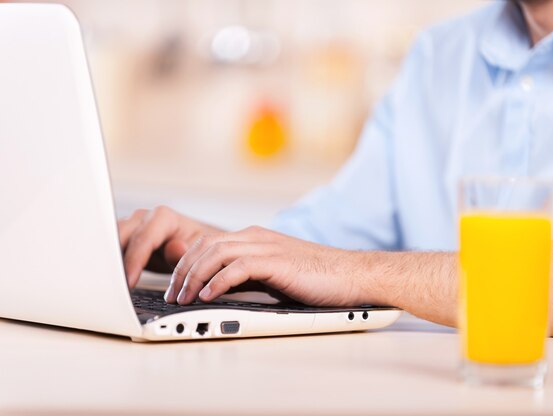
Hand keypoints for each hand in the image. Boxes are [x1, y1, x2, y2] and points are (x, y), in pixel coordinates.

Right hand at [118, 206, 222, 287]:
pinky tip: (110, 281)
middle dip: (115, 259)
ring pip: (112, 242)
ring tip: (108, 284)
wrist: (196, 248)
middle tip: (112, 285)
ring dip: (109, 262)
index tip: (130, 280)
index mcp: (163, 217)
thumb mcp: (198, 252)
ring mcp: (132, 227)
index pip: (144, 238)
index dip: (135, 260)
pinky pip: (113, 250)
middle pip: (121, 236)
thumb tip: (175, 248)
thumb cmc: (199, 248)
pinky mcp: (125, 240)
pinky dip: (110, 265)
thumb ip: (185, 253)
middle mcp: (144, 218)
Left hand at [165, 226, 384, 306]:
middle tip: (172, 295)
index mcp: (254, 238)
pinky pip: (238, 267)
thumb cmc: (316, 279)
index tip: (175, 286)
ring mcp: (266, 247)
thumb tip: (219, 290)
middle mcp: (256, 237)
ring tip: (182, 298)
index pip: (208, 243)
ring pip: (215, 253)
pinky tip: (207, 296)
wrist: (351, 274)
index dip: (186, 263)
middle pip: (205, 245)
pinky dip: (218, 281)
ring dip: (194, 276)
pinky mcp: (277, 261)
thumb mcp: (273, 275)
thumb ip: (248, 276)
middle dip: (182, 270)